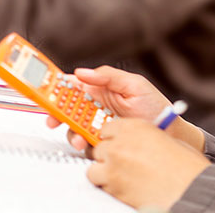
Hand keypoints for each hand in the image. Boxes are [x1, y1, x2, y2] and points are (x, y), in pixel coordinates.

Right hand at [46, 66, 168, 150]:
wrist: (168, 131)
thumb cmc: (155, 106)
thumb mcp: (134, 84)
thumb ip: (108, 76)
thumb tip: (82, 72)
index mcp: (101, 88)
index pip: (73, 85)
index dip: (57, 88)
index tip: (45, 91)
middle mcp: (96, 106)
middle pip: (67, 108)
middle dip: (57, 113)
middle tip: (54, 119)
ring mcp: (97, 123)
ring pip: (73, 127)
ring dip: (70, 131)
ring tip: (79, 137)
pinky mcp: (101, 139)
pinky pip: (84, 141)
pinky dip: (82, 143)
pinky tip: (88, 142)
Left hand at [88, 118, 209, 209]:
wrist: (188, 188)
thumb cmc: (184, 166)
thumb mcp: (164, 139)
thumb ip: (143, 137)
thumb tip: (134, 142)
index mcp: (135, 127)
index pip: (108, 128)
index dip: (113, 138)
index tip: (117, 143)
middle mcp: (121, 142)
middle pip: (100, 146)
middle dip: (108, 155)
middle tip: (121, 162)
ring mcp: (113, 163)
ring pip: (95, 165)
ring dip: (105, 170)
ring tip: (121, 176)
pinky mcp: (111, 184)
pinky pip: (98, 182)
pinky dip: (107, 185)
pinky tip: (122, 186)